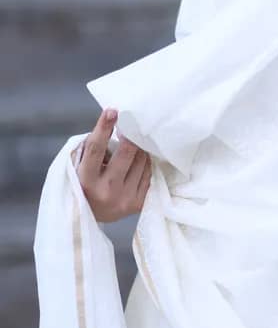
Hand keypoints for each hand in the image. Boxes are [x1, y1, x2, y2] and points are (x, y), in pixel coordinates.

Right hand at [73, 107, 152, 224]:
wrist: (89, 217)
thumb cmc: (83, 184)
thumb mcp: (78, 167)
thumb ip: (92, 149)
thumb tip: (112, 123)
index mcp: (86, 180)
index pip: (96, 149)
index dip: (104, 128)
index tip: (112, 111)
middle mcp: (107, 191)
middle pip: (126, 153)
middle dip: (130, 136)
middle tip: (130, 127)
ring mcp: (124, 199)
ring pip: (141, 162)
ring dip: (138, 148)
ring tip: (132, 145)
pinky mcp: (138, 204)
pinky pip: (148, 173)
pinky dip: (145, 162)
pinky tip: (139, 158)